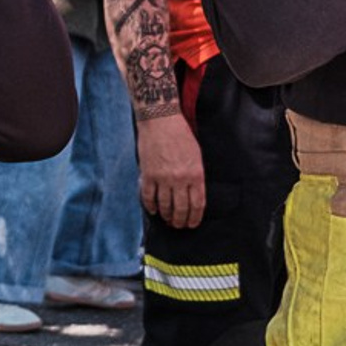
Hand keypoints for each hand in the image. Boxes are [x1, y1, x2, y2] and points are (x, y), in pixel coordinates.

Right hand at [139, 108, 205, 230]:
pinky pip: (149, 197)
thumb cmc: (181, 134)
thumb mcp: (196, 155)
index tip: (192, 224)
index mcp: (196, 174)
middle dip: (180, 220)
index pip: (197, 204)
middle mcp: (180, 179)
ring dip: (166, 216)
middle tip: (179, 225)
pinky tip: (154, 211)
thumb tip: (193, 193)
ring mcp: (163, 178)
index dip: (195, 217)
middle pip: (181, 208)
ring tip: (168, 220)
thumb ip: (196, 175)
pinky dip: (151, 206)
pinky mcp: (148, 174)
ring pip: (165, 206)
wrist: (161, 120)